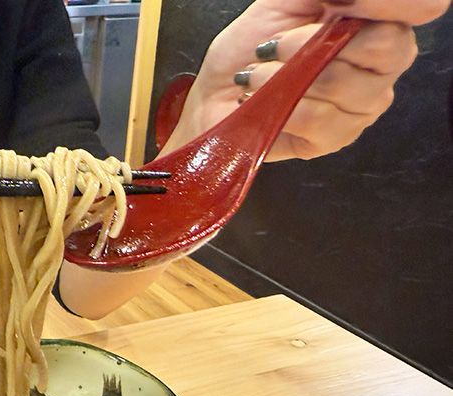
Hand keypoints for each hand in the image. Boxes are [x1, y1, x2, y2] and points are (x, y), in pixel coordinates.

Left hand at [160, 0, 449, 160]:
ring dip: (289, 77)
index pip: (422, 6)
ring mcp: (362, 106)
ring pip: (349, 87)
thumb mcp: (286, 0)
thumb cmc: (249, 48)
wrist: (215, 94)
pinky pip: (322, 121)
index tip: (338, 5)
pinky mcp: (335, 139)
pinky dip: (283, 106)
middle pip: (389, 47)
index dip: (390, 2)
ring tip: (256, 75)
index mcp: (377, 23)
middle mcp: (381, 65)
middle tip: (273, 46)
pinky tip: (261, 102)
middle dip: (315, 43)